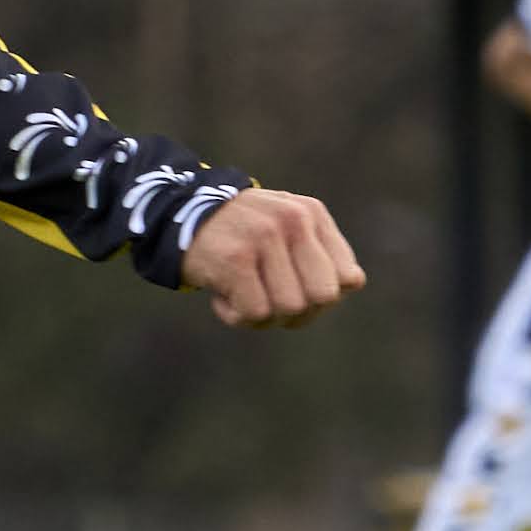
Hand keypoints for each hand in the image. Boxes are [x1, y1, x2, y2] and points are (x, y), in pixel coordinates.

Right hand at [183, 187, 364, 329]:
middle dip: (299, 313)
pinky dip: (236, 316)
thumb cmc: (239, 232)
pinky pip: (255, 313)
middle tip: (269, 300)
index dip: (321, 298)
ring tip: (242, 295)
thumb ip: (321, 254)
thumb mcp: (286, 229)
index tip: (293, 289)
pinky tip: (222, 296)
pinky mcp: (236, 258)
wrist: (178, 213)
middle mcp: (293, 220)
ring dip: (263, 316)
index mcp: (312, 214)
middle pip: (323, 298)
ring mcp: (265, 237)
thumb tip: (352, 283)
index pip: (347, 279)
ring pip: (289, 309)